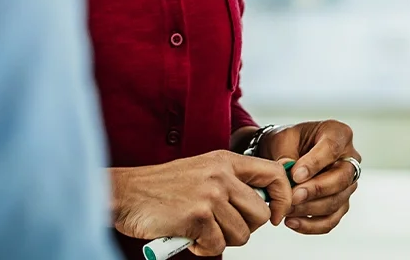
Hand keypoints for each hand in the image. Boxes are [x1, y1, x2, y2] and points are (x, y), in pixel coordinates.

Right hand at [110, 151, 291, 254]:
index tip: (273, 215)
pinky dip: (203, 248)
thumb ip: (231, 182)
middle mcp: (220, 174)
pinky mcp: (198, 216)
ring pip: (242, 235)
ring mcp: (210, 194)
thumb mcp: (202, 172)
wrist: (127, 194)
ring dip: (221, 240)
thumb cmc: (163, 189)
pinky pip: (218, 247)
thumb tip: (266, 204)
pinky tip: (187, 235)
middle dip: (244, 228)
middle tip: (219, 226)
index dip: (282, 198)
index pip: (273, 173)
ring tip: (199, 228)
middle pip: (260, 214)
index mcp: (224, 160)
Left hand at [254, 120, 359, 233]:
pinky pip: (331, 219)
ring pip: (336, 202)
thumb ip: (286, 155)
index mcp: (338, 133)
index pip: (332, 148)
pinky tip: (292, 222)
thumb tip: (288, 175)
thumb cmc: (286, 141)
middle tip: (293, 196)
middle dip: (316, 190)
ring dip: (310, 209)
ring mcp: (348, 183)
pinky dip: (311, 225)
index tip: (296, 175)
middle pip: (341, 179)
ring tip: (287, 209)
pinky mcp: (341, 203)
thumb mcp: (282, 139)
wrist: (284, 153)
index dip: (315, 163)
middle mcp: (349, 159)